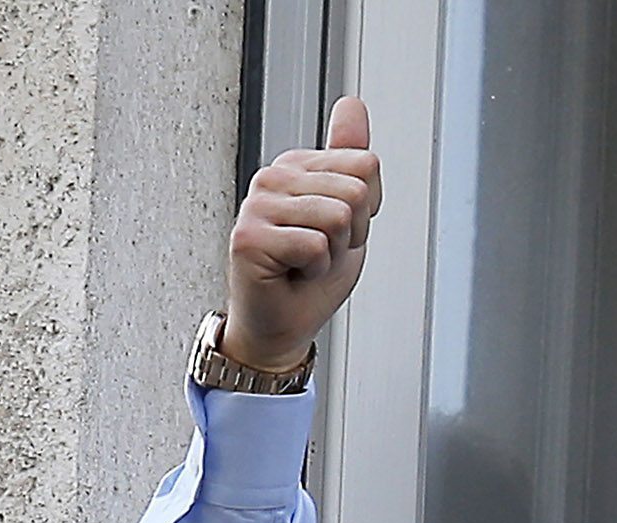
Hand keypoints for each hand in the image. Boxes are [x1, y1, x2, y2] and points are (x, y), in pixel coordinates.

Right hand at [223, 96, 382, 371]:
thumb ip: (350, 158)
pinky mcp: (250, 237)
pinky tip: (292, 273)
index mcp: (298, 167)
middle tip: (321, 251)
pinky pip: (317, 245)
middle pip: (357, 189)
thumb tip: (353, 104)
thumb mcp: (347, 212)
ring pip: (339, 216)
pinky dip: (316, 270)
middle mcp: (273, 178)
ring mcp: (257, 205)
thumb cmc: (310, 275)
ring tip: (306, 262)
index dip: (367, 210)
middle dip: (352, 233)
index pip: (367, 164)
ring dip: (334, 253)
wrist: (282, 323)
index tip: (337, 232)